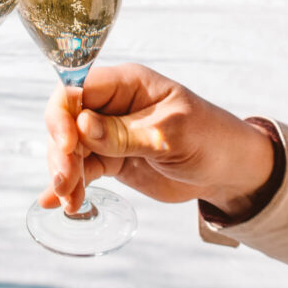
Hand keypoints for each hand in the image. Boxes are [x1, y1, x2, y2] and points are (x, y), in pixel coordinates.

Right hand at [41, 63, 274, 218]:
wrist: (230, 171)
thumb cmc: (210, 138)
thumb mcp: (171, 134)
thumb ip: (125, 133)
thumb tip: (82, 126)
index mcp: (126, 84)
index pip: (78, 89)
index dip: (64, 115)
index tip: (68, 145)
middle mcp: (112, 104)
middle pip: (67, 121)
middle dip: (61, 152)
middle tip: (66, 182)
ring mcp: (109, 132)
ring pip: (71, 148)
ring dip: (65, 173)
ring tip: (71, 202)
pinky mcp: (112, 159)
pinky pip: (83, 168)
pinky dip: (70, 185)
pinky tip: (57, 203)